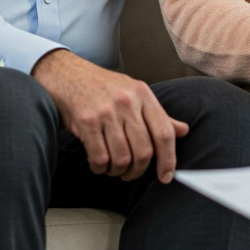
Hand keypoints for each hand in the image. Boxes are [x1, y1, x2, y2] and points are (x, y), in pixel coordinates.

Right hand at [32, 49, 188, 183]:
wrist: (66, 73)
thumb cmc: (102, 87)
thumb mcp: (133, 92)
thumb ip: (157, 114)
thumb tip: (183, 130)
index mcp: (143, 93)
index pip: (164, 132)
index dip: (168, 159)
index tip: (166, 176)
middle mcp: (127, 102)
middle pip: (144, 151)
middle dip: (138, 170)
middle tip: (131, 173)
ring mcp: (106, 112)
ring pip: (122, 159)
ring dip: (118, 171)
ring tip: (113, 167)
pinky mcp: (86, 122)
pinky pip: (100, 158)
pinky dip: (100, 168)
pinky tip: (98, 163)